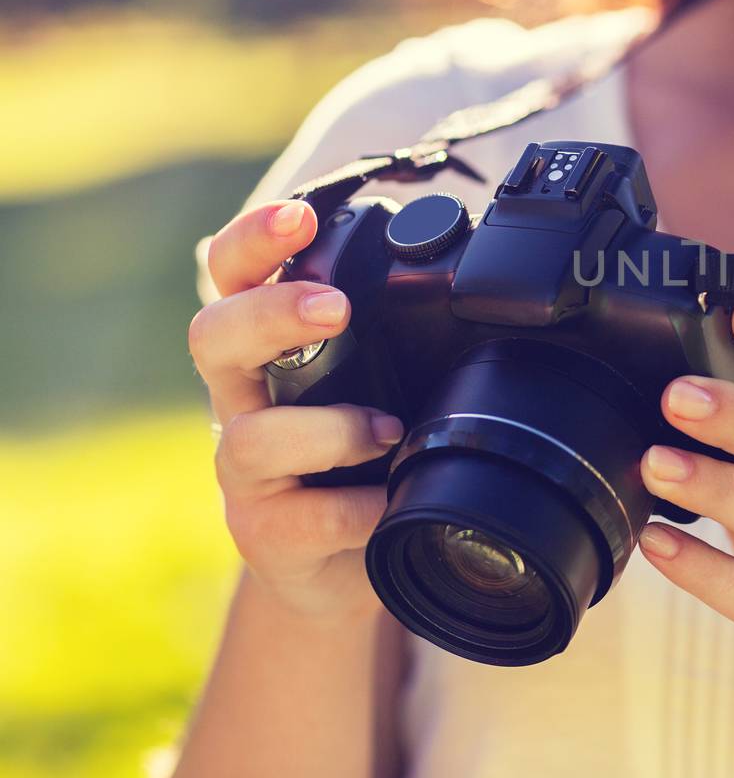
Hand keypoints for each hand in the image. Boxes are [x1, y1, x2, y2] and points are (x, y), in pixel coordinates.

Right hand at [188, 199, 403, 621]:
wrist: (347, 562)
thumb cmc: (368, 451)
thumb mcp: (386, 379)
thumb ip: (404, 327)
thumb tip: (475, 253)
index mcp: (269, 347)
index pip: (235, 275)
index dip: (253, 239)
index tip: (299, 214)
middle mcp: (243, 400)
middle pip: (213, 337)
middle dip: (270, 314)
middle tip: (333, 308)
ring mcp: (245, 470)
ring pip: (249, 438)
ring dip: (326, 429)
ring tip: (388, 431)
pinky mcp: (265, 532)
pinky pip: (301, 517)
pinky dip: (354, 507)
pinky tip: (389, 501)